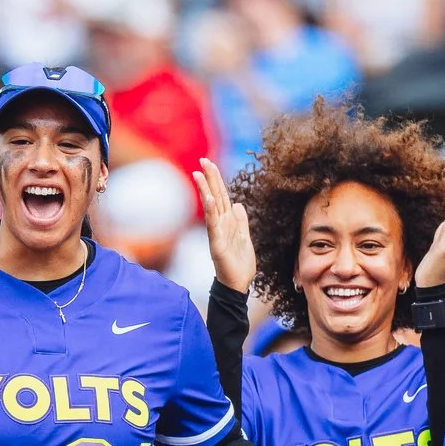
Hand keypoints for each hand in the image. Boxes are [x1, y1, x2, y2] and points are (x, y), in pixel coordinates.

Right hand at [194, 158, 253, 291]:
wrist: (238, 285)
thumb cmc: (240, 264)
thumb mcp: (245, 238)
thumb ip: (241, 222)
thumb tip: (239, 204)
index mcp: (227, 222)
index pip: (221, 196)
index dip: (216, 180)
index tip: (209, 163)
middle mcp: (220, 225)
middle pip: (215, 197)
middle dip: (210, 178)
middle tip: (202, 160)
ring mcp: (217, 234)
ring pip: (211, 208)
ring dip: (205, 190)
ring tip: (199, 174)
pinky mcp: (217, 245)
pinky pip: (213, 225)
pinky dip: (211, 212)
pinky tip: (209, 199)